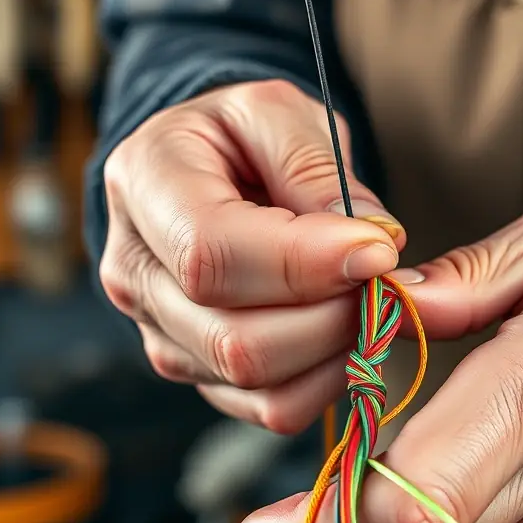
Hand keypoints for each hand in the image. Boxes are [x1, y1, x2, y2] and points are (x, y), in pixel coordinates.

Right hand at [100, 79, 403, 430]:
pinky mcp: (199, 372)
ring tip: (369, 301)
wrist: (210, 169)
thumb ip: (319, 169)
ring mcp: (161, 333)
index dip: (304, 264)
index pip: (211, 254)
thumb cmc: (243, 135)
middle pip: (235, 339)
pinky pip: (272, 408)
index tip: (379, 250)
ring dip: (336, 352)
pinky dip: (327, 381)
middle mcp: (136, 272)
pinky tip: (346, 333)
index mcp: (143, 185)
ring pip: (257, 383)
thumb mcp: (278, 113)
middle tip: (386, 280)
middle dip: (333, 317)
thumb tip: (373, 242)